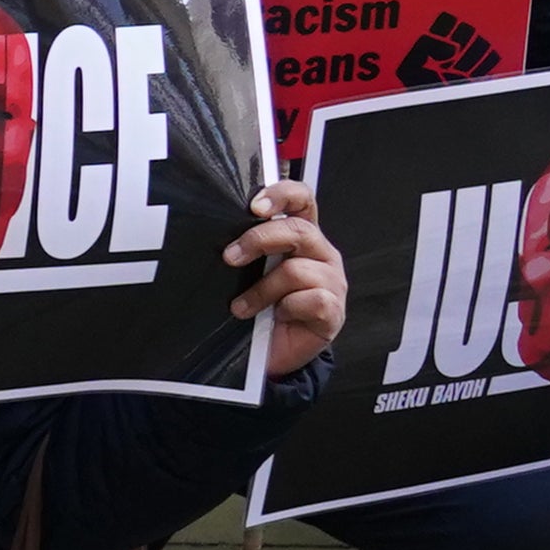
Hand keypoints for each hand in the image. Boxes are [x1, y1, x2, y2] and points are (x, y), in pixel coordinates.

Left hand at [227, 179, 346, 379]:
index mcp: (301, 236)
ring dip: (262, 289)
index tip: (255, 206)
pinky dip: (287, 309)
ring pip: (297, 270)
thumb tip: (215, 233)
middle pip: (298, 230)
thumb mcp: (248, 272)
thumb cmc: (259, 308)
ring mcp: (331, 281)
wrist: (271, 354)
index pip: (301, 199)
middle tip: (231, 257)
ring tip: (242, 307)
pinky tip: (277, 317)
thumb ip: (245, 248)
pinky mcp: (333, 310)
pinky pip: (311, 300)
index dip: (282, 195)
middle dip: (259, 240)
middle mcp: (320, 253)